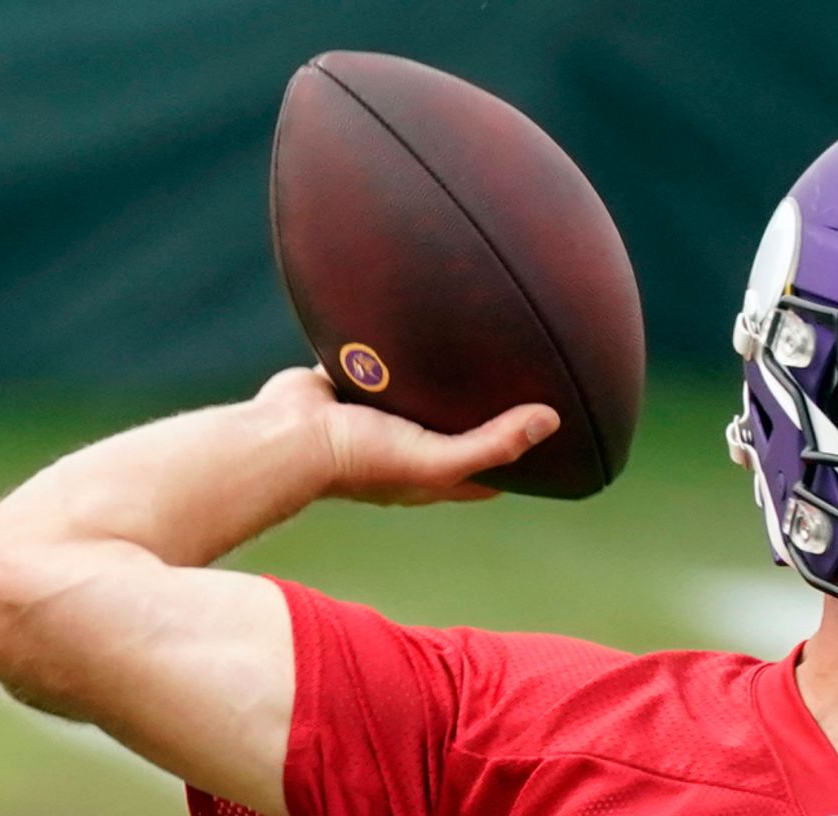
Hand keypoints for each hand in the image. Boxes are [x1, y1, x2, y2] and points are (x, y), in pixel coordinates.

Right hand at [256, 366, 560, 505]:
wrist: (287, 434)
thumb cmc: (359, 460)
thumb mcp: (438, 460)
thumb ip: (492, 443)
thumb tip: (550, 420)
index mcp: (432, 473)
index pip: (489, 469)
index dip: (520, 456)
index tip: (550, 429)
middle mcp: (408, 446)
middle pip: (458, 426)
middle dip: (485, 409)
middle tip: (523, 375)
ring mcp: (380, 414)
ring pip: (422, 391)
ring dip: (443, 374)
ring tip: (479, 339)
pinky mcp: (353, 382)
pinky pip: (382, 359)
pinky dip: (399, 345)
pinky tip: (422, 319)